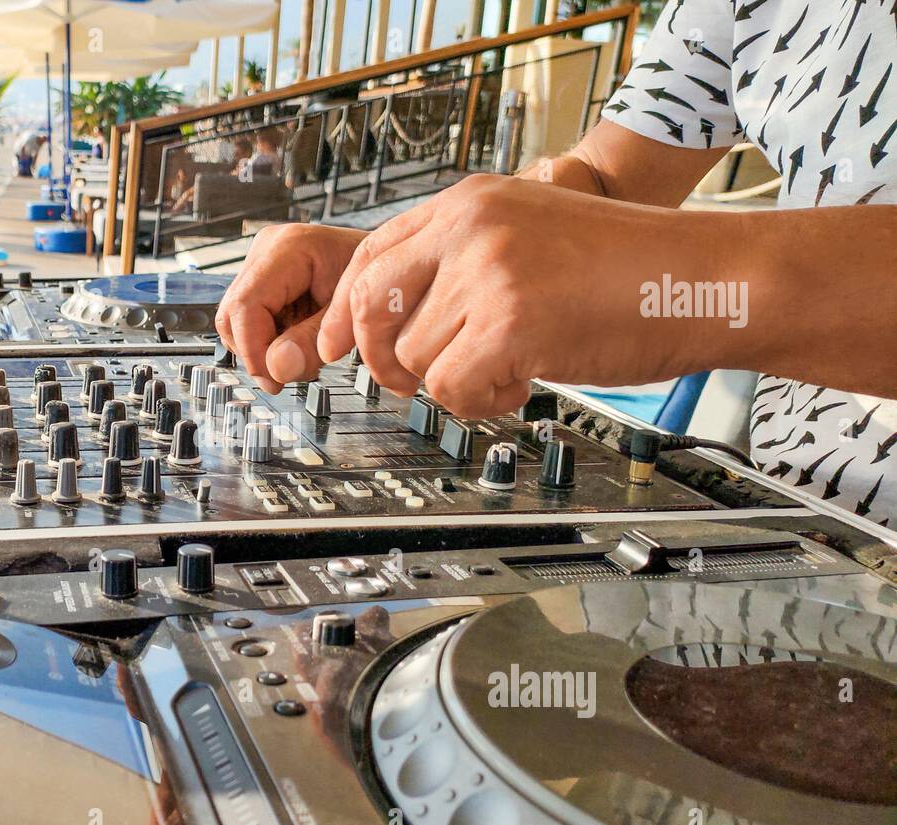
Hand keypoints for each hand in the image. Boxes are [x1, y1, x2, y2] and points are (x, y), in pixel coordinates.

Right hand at [215, 223, 368, 392]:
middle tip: (289, 375)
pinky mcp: (263, 279)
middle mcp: (266, 250)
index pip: (246, 304)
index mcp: (289, 248)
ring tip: (301, 354)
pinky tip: (297, 340)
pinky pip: (247, 319)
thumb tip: (275, 368)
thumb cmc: (375, 280)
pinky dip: (268, 339)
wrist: (385, 263)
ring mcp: (261, 263)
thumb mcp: (350, 316)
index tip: (273, 379)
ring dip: (262, 348)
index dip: (253, 349)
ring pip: (235, 320)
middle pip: (233, 314)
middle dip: (256, 352)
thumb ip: (313, 342)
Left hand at [317, 175, 729, 416]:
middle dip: (382, 359)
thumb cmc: (631, 266)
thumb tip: (401, 317)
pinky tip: (524, 381)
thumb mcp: (531, 233)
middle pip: (372, 307)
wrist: (709, 275)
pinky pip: (452, 388)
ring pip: (415, 358)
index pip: (371, 254)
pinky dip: (483, 401)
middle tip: (415, 381)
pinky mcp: (511, 322)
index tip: (337, 346)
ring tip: (511, 367)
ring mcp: (489, 272)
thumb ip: (464, 259)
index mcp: (470, 202)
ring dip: (456, 382)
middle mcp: (470, 228)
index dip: (346, 310)